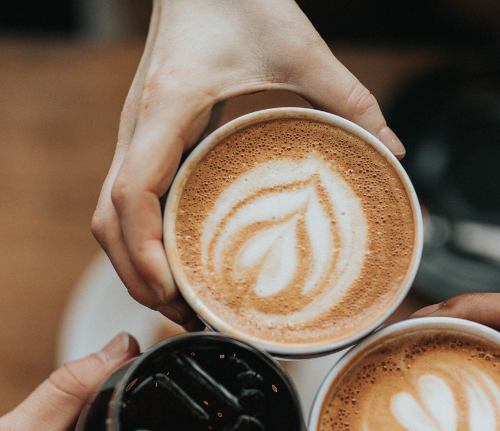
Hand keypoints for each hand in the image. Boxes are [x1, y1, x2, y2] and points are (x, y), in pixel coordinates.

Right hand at [91, 0, 404, 326]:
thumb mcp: (298, 45)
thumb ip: (348, 97)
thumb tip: (392, 152)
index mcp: (165, 110)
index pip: (129, 196)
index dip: (143, 254)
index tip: (173, 292)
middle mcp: (136, 128)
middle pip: (107, 223)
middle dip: (137, 277)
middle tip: (185, 317)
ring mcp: (135, 135)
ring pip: (108, 217)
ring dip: (134, 265)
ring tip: (180, 303)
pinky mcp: (146, 139)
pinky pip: (127, 201)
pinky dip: (142, 241)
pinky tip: (178, 262)